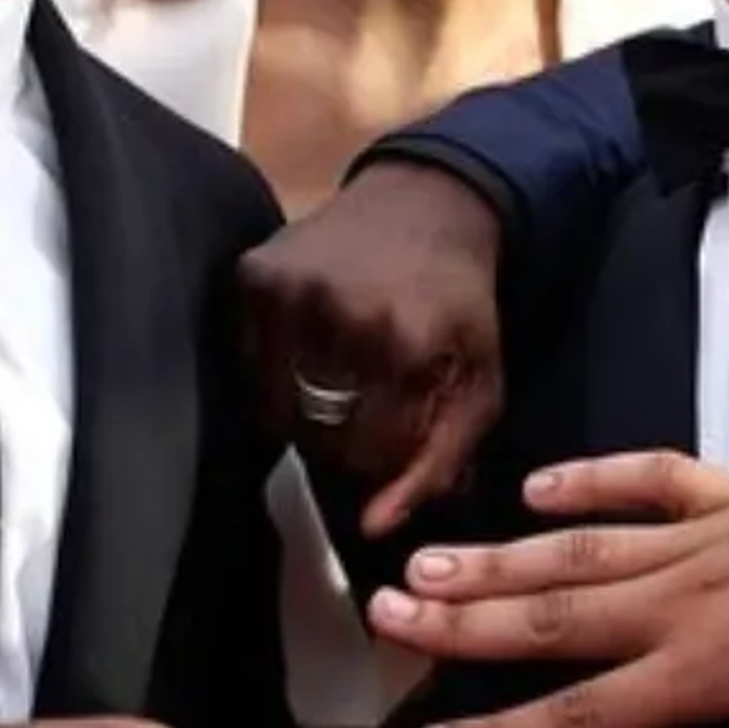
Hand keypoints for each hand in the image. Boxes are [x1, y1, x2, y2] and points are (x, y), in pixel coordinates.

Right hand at [238, 158, 504, 534]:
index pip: (369, 455)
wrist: (428, 200)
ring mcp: (289, 290)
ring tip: (341, 378)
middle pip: (318, 435)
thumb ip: (440, 463)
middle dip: (344, 437)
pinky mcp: (253, 274)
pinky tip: (311, 343)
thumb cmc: (459, 302)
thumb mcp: (480, 382)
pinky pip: (248, 363)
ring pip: (276, 407)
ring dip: (306, 410)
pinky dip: (275, 370)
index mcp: (404, 343)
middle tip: (367, 405)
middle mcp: (340, 314)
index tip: (398, 430)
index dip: (385, 455)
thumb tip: (376, 527)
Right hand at [372, 452, 728, 727]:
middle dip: (465, 624)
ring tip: (429, 558)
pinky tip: (540, 484)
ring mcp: (711, 539)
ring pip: (586, 547)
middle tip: (384, 613)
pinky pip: (656, 477)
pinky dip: (597, 477)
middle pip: (557, 617)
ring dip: (503, 555)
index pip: (583, 717)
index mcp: (709, 674)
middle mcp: (689, 601)